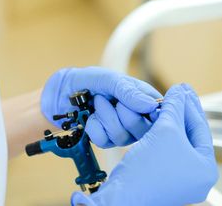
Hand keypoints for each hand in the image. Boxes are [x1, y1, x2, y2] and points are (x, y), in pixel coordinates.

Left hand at [41, 67, 161, 147]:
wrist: (63, 93)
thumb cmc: (89, 81)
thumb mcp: (109, 79)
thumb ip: (129, 91)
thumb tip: (151, 106)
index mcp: (144, 100)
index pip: (159, 113)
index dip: (146, 111)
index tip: (127, 100)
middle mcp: (137, 118)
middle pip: (141, 128)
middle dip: (120, 112)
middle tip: (108, 98)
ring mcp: (123, 131)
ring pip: (122, 136)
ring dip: (104, 117)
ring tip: (97, 104)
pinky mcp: (107, 141)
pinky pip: (105, 142)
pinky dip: (94, 127)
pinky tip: (91, 118)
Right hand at [71, 83, 217, 205]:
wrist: (121, 197)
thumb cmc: (146, 170)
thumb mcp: (165, 130)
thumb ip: (175, 107)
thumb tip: (180, 91)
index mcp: (206, 169)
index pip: (201, 128)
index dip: (190, 104)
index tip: (184, 88)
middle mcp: (197, 177)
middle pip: (190, 135)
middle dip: (181, 111)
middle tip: (179, 91)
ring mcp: (181, 180)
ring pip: (177, 141)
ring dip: (170, 120)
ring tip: (166, 101)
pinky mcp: (164, 180)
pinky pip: (167, 150)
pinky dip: (162, 134)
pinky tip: (156, 119)